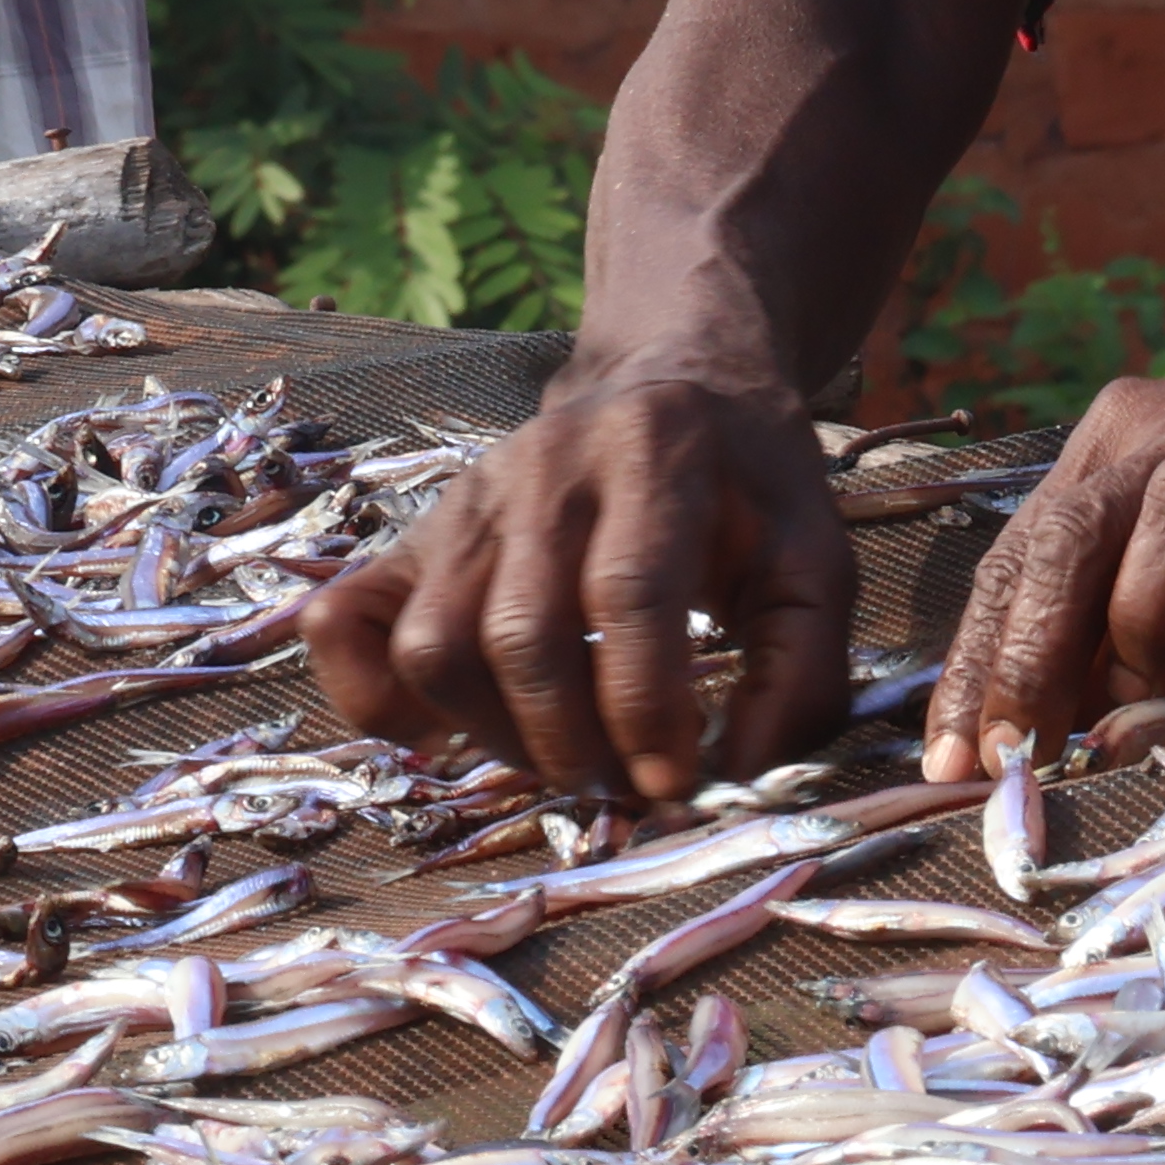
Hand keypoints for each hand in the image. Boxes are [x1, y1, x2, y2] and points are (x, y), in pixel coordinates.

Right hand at [303, 357, 857, 799]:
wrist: (671, 380)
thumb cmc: (749, 486)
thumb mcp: (815, 556)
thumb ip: (801, 671)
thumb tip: (738, 777)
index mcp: (655, 454)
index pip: (629, 594)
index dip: (647, 708)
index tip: (676, 783)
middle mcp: (545, 468)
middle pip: (521, 636)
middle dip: (574, 745)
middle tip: (624, 784)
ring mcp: (466, 500)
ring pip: (436, 644)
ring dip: (496, 736)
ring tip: (563, 758)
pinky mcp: (414, 533)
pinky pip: (349, 624)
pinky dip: (373, 697)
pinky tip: (447, 727)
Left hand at [922, 338, 1164, 776]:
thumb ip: (1103, 621)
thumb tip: (1022, 734)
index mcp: (1114, 447)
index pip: (1018, 556)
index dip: (977, 663)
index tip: (950, 762)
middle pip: (1075, 530)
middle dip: (1033, 654)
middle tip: (1020, 755)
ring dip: (1152, 622)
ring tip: (1154, 689)